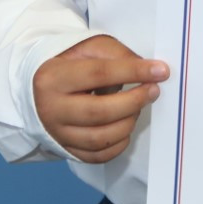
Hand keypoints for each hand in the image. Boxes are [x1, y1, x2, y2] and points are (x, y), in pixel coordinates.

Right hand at [34, 35, 168, 163]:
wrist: (42, 89)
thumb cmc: (70, 65)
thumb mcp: (89, 48)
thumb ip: (117, 54)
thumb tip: (146, 69)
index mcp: (52, 78)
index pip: (98, 74)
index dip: (133, 72)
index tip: (160, 70)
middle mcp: (50, 109)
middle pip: (99, 112)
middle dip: (134, 101)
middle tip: (153, 90)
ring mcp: (57, 133)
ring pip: (100, 138)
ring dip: (128, 123)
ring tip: (137, 107)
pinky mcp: (66, 149)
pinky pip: (98, 156)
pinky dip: (119, 143)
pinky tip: (125, 126)